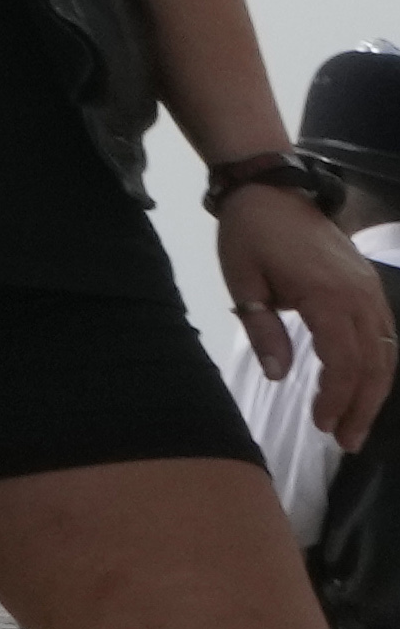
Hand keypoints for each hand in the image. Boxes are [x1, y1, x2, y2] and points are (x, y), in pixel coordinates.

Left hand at [216, 167, 392, 442]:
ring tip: (356, 425)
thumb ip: (262, 329)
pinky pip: (386, 332)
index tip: (322, 426)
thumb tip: (280, 378)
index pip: (343, 362)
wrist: (271, 186)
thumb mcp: (243, 280)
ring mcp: (370, 290)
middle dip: (362, 407)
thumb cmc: (249, 233)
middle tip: (345, 442)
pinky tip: (366, 386)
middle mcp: (360, 297)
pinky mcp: (370, 285)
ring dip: (375, 391)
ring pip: (386, 351)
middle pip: (373, 364)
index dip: (337, 398)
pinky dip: (380, 364)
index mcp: (328, 297)